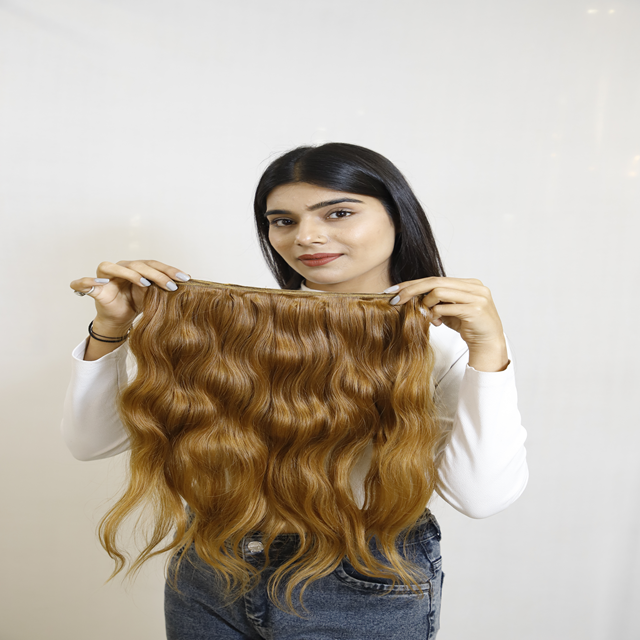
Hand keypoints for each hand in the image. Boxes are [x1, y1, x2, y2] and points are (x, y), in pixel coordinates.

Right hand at [69, 259, 190, 329]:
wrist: (120, 318)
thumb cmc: (137, 303)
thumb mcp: (155, 297)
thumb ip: (165, 288)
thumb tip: (189, 284)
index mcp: (137, 268)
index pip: (154, 264)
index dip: (169, 270)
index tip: (185, 278)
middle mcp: (121, 268)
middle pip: (138, 265)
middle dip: (157, 274)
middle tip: (171, 285)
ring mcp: (106, 276)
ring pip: (114, 268)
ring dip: (130, 274)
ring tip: (145, 283)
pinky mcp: (94, 288)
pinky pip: (85, 283)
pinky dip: (87, 282)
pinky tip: (98, 283)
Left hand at [388, 277, 508, 371]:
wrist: (489, 344)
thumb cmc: (468, 327)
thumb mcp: (449, 312)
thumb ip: (435, 303)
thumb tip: (410, 298)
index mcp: (468, 283)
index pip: (435, 278)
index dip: (413, 284)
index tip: (394, 291)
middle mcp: (474, 286)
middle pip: (434, 281)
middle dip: (411, 289)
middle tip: (394, 299)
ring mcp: (476, 296)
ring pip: (439, 291)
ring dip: (425, 303)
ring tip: (422, 314)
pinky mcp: (475, 309)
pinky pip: (446, 307)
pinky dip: (435, 313)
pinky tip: (433, 321)